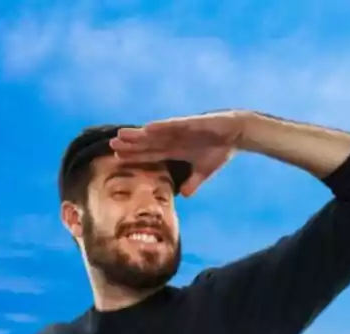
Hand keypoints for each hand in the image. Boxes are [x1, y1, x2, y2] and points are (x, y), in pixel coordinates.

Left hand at [110, 111, 250, 196]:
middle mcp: (174, 139)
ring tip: (122, 135)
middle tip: (111, 146)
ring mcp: (181, 130)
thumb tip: (184, 195)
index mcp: (176, 150)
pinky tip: (148, 128)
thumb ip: (193, 182)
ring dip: (139, 134)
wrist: (238, 133)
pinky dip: (161, 127)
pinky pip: (173, 125)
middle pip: (148, 143)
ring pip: (155, 133)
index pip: (151, 154)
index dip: (136, 156)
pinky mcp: (191, 123)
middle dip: (131, 145)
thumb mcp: (205, 171)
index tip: (119, 160)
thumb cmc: (221, 150)